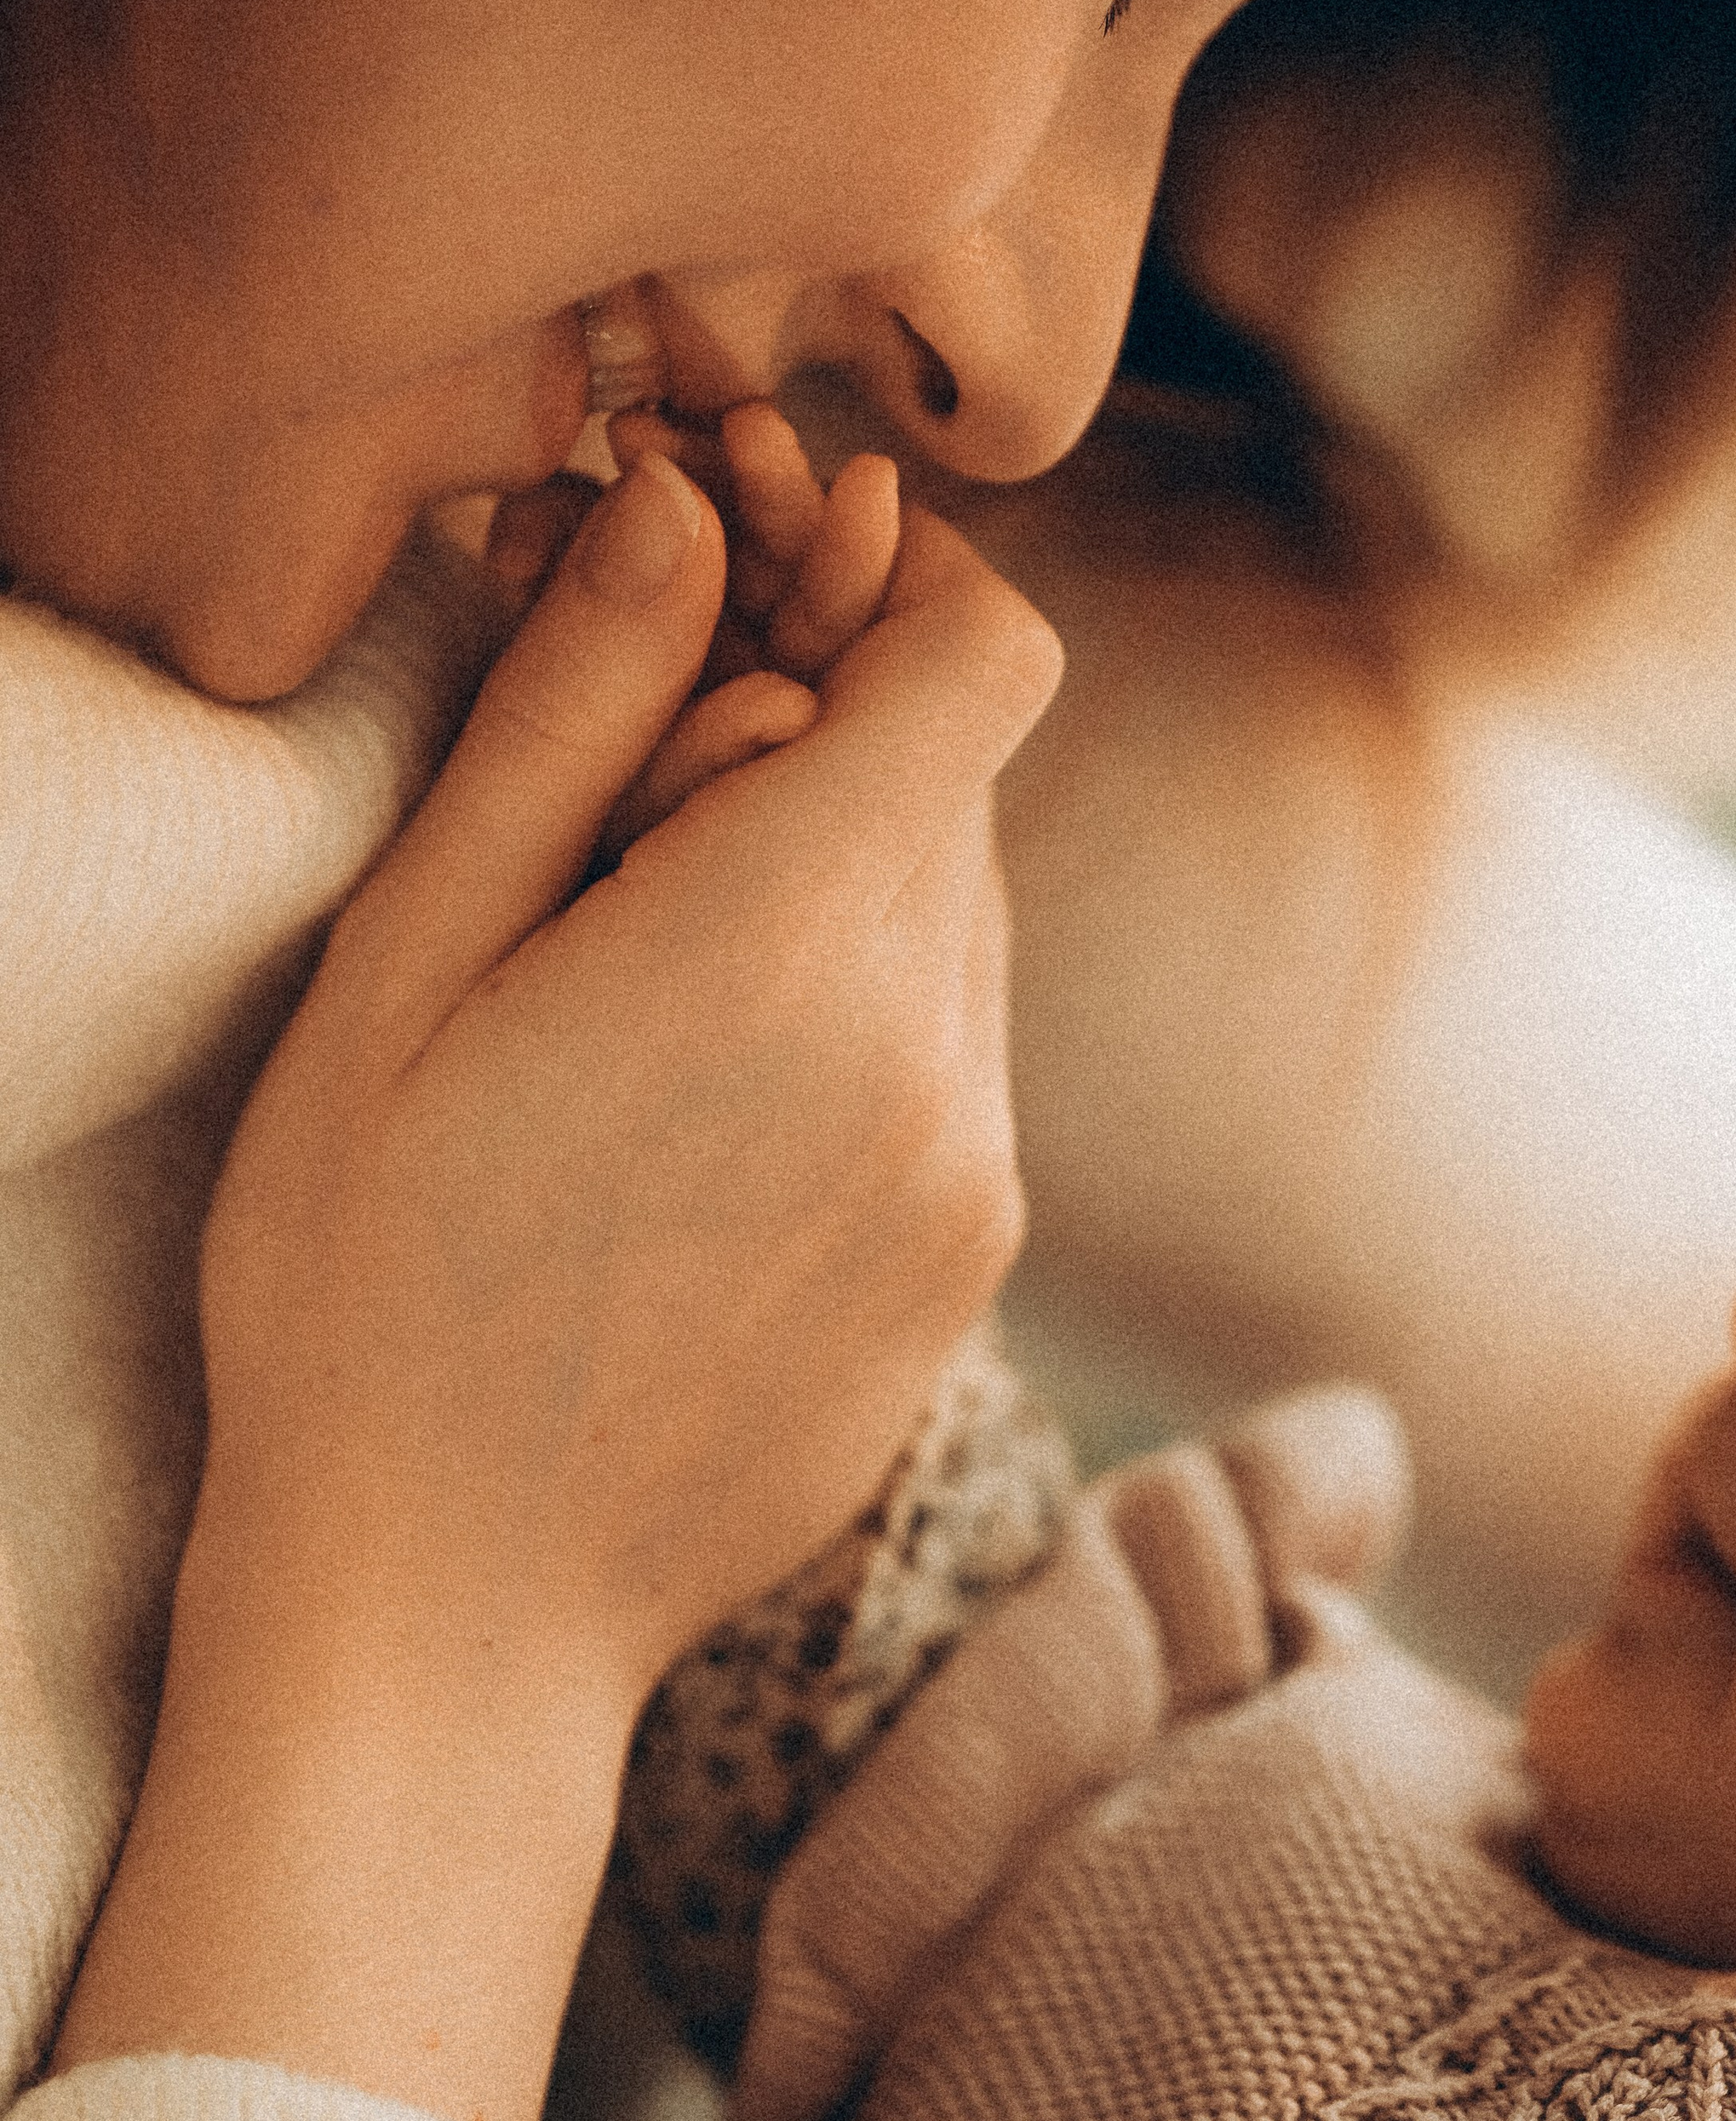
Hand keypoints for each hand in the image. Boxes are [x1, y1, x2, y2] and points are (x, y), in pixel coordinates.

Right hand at [57, 431, 1060, 2120]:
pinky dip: (862, 1024)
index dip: (897, 586)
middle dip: (821, 747)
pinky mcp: (973, 1266)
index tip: (761, 602)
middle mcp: (937, 1049)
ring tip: (643, 1001)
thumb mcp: (408, 962)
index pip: (985, 654)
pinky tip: (696, 1122)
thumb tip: (678, 504)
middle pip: (958, 782)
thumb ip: (567, 713)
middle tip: (625, 817)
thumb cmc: (365, 1278)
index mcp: (789, 940)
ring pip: (961, 919)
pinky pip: (959, 1060)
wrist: (442, 1616)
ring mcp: (977, 1174)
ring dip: (836, 892)